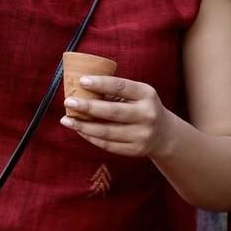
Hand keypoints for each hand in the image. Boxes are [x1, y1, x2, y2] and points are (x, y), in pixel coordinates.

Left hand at [60, 75, 177, 158]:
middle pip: (112, 112)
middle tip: (69, 102)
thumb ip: (115, 91)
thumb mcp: (137, 94)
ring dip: (83, 126)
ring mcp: (142, 135)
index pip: (121, 86)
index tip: (82, 81)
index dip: (101, 83)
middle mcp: (147, 115)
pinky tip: (79, 130)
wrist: (163, 134)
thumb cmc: (141, 107)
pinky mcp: (135, 150)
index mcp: (147, 94)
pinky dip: (90, 137)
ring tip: (67, 120)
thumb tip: (81, 89)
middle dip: (87, 107)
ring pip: (107, 132)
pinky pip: (107, 145)